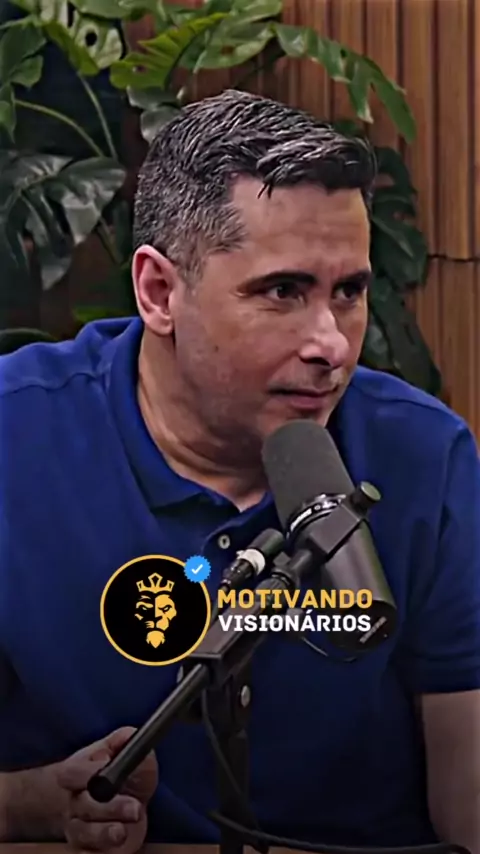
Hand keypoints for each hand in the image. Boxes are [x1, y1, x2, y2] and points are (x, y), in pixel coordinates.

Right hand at [56, 726, 157, 852]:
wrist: (117, 801)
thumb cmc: (119, 774)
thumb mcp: (124, 753)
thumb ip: (125, 742)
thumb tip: (129, 736)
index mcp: (77, 774)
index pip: (72, 773)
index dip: (88, 772)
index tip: (108, 767)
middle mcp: (75, 802)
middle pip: (83, 805)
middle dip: (108, 807)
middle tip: (134, 807)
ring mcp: (79, 827)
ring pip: (84, 833)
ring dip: (105, 833)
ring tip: (123, 831)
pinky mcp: (89, 850)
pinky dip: (100, 853)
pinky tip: (116, 848)